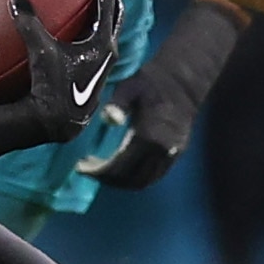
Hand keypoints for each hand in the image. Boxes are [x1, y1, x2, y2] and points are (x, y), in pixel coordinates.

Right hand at [0, 0, 123, 153]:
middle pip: (115, 12)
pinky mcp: (95, 72)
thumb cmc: (50, 86)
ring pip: (108, 29)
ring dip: (103, 11)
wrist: (57, 122)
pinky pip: (97, 42)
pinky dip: (92, 28)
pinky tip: (77, 28)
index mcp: (103, 42)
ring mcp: (104, 64)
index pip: (108, 1)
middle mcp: (109, 52)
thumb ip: (29, 24)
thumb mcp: (40, 51)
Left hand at [78, 0, 244, 189]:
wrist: (183, 81)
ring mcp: (171, 153)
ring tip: (103, 171)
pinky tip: (124, 169)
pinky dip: (137, 179)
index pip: (118, 167)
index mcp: (147, 136)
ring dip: (121, 182)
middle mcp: (160, 150)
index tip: (80, 166)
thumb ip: (118, 104)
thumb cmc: (151, 82)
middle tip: (88, 169)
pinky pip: (155, 176)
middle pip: (129, 179)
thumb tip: (109, 118)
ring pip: (143, 181)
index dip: (97, 172)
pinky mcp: (177, 153)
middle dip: (106, 179)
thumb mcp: (129, 87)